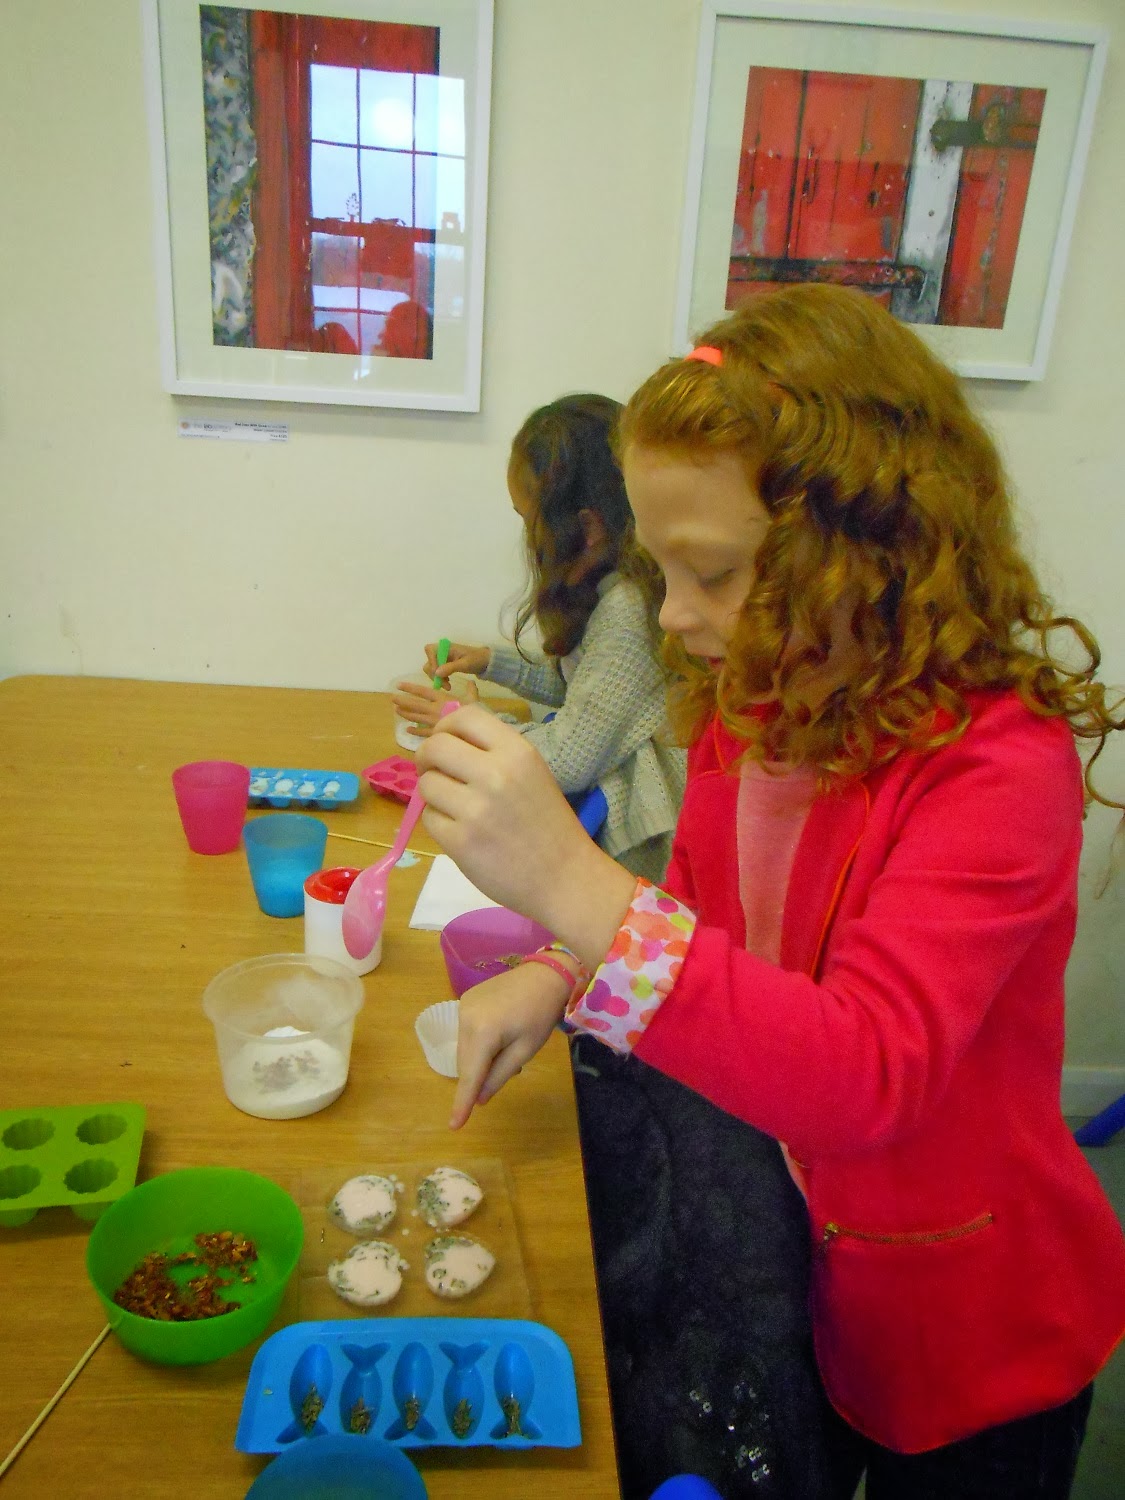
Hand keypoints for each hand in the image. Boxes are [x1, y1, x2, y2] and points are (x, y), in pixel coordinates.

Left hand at [392, 677, 479, 733]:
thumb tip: (471, 682)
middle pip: (415, 704)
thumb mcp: (474, 700)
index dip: (410, 688)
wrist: (475, 731)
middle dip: (402, 701)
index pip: (423, 691)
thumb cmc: (475, 714)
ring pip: (415, 717)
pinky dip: (414, 731)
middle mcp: (434, 709)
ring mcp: (433, 722)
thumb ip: (471, 691)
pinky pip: (422, 732)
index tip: (399, 685)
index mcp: (442, 699)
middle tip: (392, 698)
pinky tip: (408, 730)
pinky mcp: (435, 734)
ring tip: (396, 711)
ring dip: (405, 714)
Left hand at [417, 705, 635, 957]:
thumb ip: (493, 753)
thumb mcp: (531, 773)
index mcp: (517, 752)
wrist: (565, 878)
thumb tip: (444, 740)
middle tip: (435, 772)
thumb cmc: (548, 824)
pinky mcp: (461, 841)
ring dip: (433, 794)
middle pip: (435, 746)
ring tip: (455, 808)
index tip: (445, 742)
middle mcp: (495, 774)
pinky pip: (429, 818)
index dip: (445, 726)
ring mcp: (476, 809)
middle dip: (426, 758)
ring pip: (426, 784)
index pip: (464, 716)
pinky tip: (461, 832)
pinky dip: (439, 824)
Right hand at [424, 641, 490, 683]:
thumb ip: (451, 667)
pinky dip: (440, 678)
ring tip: (448, 686)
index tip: (439, 674)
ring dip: (437, 678)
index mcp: (446, 647)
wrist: (486, 662)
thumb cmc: (477, 659)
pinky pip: (437, 672)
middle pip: (429, 661)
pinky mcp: (445, 664)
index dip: (431, 662)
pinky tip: (448, 683)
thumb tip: (436, 673)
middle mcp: (442, 651)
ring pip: (432, 668)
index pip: (430, 650)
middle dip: (434, 674)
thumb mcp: (465, 664)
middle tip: (444, 685)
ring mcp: (443, 658)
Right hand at [450, 962, 569, 1127]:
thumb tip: (479, 1099)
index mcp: (482, 1033)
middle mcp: (464, 1018)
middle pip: (465, 1062)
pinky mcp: (465, 999)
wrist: (545, 973)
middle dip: (478, 1075)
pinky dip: (478, 1042)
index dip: (462, 1102)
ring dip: (479, 1058)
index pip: (470, 1076)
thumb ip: (499, 1075)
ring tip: (508, 1047)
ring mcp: (462, 1006)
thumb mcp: (525, 1050)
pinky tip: (500, 1034)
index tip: (455, 1126)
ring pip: (464, 1047)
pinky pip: (467, 1031)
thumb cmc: (541, 1014)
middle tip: (509, 1067)